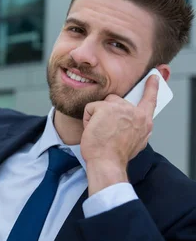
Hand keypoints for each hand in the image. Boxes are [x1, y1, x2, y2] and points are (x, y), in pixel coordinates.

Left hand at [81, 75, 158, 194]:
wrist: (107, 162)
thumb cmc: (116, 155)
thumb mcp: (135, 142)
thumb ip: (136, 129)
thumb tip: (134, 125)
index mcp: (144, 122)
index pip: (150, 100)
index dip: (151, 88)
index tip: (153, 77)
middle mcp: (135, 112)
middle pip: (115, 101)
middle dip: (107, 113)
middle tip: (105, 131)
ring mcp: (121, 108)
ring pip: (102, 104)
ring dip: (97, 117)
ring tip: (100, 132)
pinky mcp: (106, 108)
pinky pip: (90, 108)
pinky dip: (87, 120)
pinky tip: (92, 131)